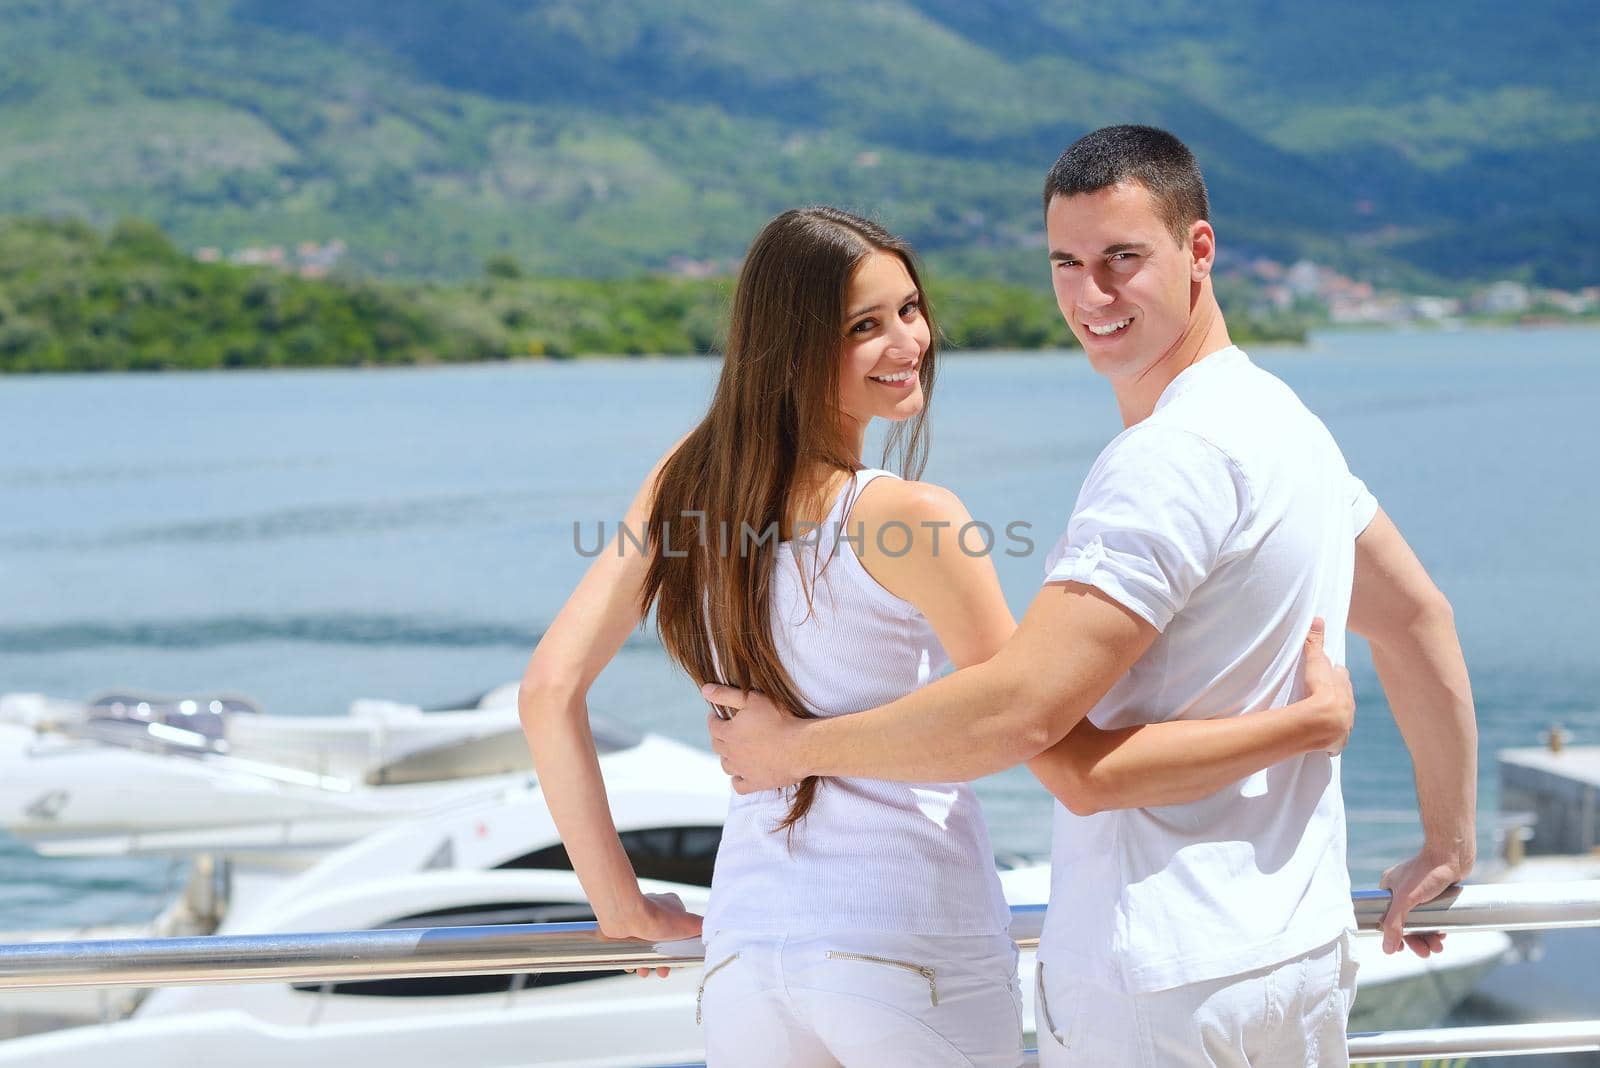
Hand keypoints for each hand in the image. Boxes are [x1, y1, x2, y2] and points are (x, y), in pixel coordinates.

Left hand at [598, 891, 703, 977]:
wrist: (624, 916)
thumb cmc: (656, 917)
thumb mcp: (689, 924)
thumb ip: (703, 928)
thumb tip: (714, 934)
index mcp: (671, 905)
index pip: (681, 930)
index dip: (680, 948)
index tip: (679, 961)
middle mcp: (654, 909)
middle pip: (662, 941)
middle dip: (662, 960)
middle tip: (662, 971)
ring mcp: (637, 918)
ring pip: (646, 946)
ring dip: (647, 962)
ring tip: (645, 971)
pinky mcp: (623, 927)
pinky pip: (629, 947)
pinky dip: (632, 958)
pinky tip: (633, 966)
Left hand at [702, 683, 805, 793]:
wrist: (801, 747)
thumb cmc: (779, 719)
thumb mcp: (752, 699)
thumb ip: (726, 694)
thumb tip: (704, 690)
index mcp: (729, 733)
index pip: (713, 726)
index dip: (713, 719)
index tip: (716, 716)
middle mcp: (731, 753)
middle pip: (717, 746)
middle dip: (719, 737)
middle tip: (725, 732)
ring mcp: (743, 770)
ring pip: (726, 766)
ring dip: (727, 758)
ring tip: (734, 752)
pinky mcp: (756, 783)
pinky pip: (739, 785)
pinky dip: (738, 780)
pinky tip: (741, 774)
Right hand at [1299, 617, 1353, 753]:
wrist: (1323, 722)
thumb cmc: (1319, 690)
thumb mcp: (1315, 663)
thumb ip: (1314, 642)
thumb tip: (1317, 619)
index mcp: (1343, 685)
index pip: (1340, 674)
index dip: (1332, 673)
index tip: (1324, 672)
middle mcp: (1348, 704)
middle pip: (1343, 695)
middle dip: (1335, 694)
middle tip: (1321, 693)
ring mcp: (1345, 723)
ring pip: (1342, 717)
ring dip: (1334, 716)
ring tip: (1321, 716)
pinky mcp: (1338, 741)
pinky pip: (1336, 740)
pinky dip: (1332, 739)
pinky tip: (1325, 739)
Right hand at [1377, 849, 1468, 956]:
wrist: (1452, 855)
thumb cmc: (1427, 872)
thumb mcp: (1406, 900)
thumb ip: (1394, 924)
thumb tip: (1386, 949)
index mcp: (1389, 888)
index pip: (1387, 917)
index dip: (1395, 935)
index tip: (1402, 950)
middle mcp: (1402, 890)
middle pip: (1405, 922)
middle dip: (1416, 939)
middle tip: (1426, 953)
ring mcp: (1419, 891)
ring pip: (1421, 920)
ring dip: (1428, 936)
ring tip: (1438, 948)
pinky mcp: (1436, 893)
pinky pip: (1433, 915)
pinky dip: (1437, 926)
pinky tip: (1443, 934)